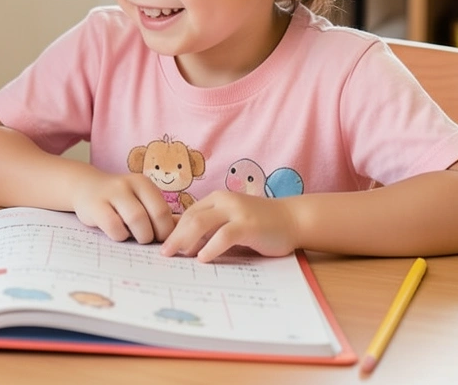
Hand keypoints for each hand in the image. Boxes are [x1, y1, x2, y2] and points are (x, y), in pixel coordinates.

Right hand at [71, 170, 175, 243]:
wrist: (85, 187)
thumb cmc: (119, 201)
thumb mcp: (139, 201)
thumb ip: (159, 214)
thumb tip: (184, 234)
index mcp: (144, 183)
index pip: (164, 210)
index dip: (166, 230)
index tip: (161, 239)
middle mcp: (129, 184)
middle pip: (154, 215)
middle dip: (154, 235)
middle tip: (148, 240)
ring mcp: (111, 193)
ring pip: (136, 220)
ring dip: (139, 236)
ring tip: (134, 238)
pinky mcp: (95, 206)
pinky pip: (114, 227)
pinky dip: (120, 236)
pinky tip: (118, 233)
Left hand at [162, 190, 299, 261]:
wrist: (294, 220)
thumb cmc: (262, 225)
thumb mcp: (232, 223)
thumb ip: (213, 230)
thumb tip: (186, 245)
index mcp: (217, 199)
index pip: (189, 214)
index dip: (175, 230)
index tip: (164, 246)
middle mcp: (224, 201)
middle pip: (191, 218)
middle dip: (175, 236)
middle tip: (163, 253)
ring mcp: (237, 211)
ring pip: (202, 224)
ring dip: (186, 241)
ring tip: (177, 255)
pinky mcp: (248, 225)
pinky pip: (223, 236)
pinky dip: (210, 248)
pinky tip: (202, 259)